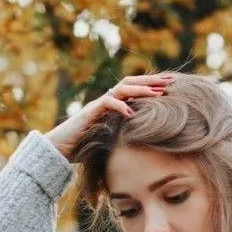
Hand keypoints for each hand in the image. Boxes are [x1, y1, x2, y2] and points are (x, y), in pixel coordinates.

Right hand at [44, 72, 176, 157]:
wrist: (58, 150)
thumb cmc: (85, 149)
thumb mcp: (112, 141)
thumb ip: (126, 135)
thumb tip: (148, 142)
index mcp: (113, 106)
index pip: (135, 89)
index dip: (153, 85)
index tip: (173, 85)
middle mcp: (107, 101)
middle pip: (131, 82)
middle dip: (152, 80)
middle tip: (172, 80)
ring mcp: (98, 105)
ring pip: (121, 88)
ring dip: (141, 89)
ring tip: (158, 92)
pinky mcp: (89, 113)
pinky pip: (106, 103)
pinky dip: (120, 106)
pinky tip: (132, 112)